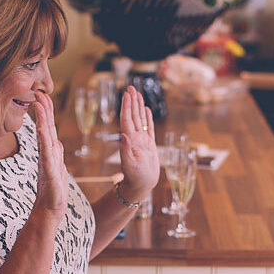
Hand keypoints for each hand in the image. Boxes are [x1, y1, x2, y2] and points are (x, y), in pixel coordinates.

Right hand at [32, 89, 68, 222]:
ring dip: (43, 120)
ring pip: (45, 138)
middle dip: (44, 110)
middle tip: (39, 92)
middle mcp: (46, 155)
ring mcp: (47, 163)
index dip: (47, 112)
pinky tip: (43, 131)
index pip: (48, 129)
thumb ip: (56, 154)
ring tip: (39, 105)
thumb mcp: (58, 167)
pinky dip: (44, 142)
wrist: (50, 210)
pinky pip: (47, 155)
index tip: (43, 95)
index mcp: (50, 153)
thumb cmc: (54, 191)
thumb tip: (57, 141)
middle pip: (46, 129)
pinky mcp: (50, 173)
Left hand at [118, 86, 159, 201]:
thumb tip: (124, 134)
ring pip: (140, 120)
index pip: (127, 120)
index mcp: (130, 141)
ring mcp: (142, 141)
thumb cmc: (135, 178)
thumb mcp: (129, 165)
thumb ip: (126, 149)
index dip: (127, 106)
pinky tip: (146, 110)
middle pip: (133, 116)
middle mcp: (135, 138)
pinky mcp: (149, 146)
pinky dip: (147, 118)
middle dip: (132, 102)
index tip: (126, 93)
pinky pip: (148, 129)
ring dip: (138, 107)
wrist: (141, 186)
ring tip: (138, 94)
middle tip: (131, 87)